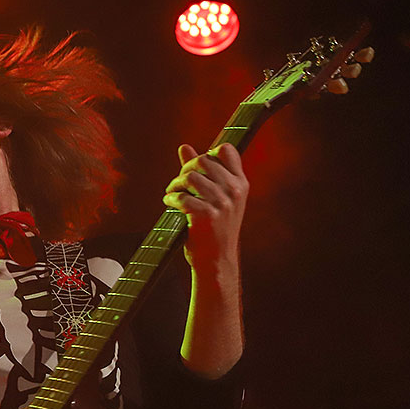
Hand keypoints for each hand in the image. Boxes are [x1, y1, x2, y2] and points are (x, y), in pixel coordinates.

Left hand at [162, 143, 247, 273]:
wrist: (217, 261)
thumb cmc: (215, 229)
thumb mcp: (216, 198)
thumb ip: (201, 172)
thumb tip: (184, 147)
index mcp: (240, 184)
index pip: (226, 150)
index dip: (207, 154)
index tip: (196, 168)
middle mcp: (233, 190)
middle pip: (203, 161)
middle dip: (185, 170)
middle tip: (178, 183)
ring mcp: (221, 203)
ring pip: (190, 177)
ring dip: (175, 185)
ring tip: (172, 194)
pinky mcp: (206, 215)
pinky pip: (181, 197)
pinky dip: (171, 199)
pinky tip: (170, 204)